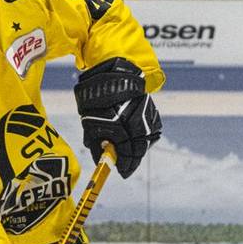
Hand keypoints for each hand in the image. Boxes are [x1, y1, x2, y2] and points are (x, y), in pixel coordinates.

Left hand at [74, 57, 161, 177]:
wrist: (114, 71)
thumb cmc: (96, 96)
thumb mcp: (90, 119)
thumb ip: (96, 140)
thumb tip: (103, 158)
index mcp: (118, 124)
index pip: (124, 152)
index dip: (123, 165)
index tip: (122, 172)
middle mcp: (134, 121)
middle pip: (137, 150)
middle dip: (131, 161)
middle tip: (127, 168)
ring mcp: (146, 116)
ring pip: (145, 141)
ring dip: (138, 150)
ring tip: (131, 155)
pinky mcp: (152, 112)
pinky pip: (151, 131)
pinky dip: (145, 138)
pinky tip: (137, 140)